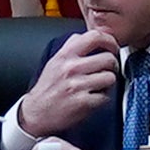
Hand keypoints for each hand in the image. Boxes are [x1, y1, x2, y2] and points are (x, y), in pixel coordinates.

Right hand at [12, 26, 121, 142]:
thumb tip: (93, 38)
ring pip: (110, 77)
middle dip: (113, 65)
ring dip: (108, 83)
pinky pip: (106, 96)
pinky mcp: (83, 103)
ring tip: (100, 85)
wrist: (37, 113)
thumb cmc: (47, 88)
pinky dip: (103, 98)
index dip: (110, 41)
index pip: (94, 36)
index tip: (112, 47)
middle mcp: (71, 68)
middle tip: (108, 70)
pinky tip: (94, 97)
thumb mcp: (55, 62)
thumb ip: (72, 47)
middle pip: (108, 58)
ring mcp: (77, 86)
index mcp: (65, 55)